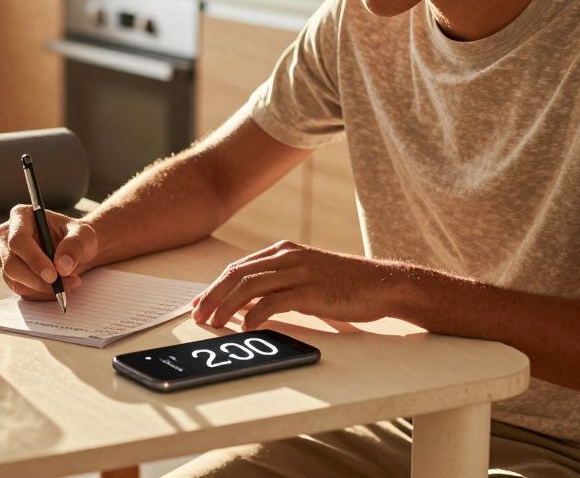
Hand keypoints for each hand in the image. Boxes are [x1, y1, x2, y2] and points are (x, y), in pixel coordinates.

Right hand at [0, 206, 97, 299]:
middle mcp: (7, 235)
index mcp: (21, 216)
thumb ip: (75, 245)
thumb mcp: (84, 235)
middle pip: (11, 264)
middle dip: (37, 280)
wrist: (76, 250)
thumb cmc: (76, 237)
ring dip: (42, 289)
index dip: (33, 259)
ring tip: (69, 284)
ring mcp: (6, 256)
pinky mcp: (10, 274)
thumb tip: (62, 265)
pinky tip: (59, 287)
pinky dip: (41, 293)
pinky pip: (21, 290)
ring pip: (15, 280)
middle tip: (61, 286)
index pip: (18, 240)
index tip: (53, 275)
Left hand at [190, 240, 399, 330]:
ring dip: (225, 306)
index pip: (238, 267)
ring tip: (213, 324)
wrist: (382, 284)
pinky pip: (272, 302)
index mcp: (283, 251)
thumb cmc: (345, 284)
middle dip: (212, 295)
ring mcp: (298, 272)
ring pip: (248, 286)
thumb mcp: (307, 275)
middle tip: (196, 316)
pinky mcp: (310, 291)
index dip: (214, 286)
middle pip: (236, 274)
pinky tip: (244, 328)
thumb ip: (279, 282)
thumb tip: (247, 302)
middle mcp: (286, 257)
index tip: (198, 303)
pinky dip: (253, 315)